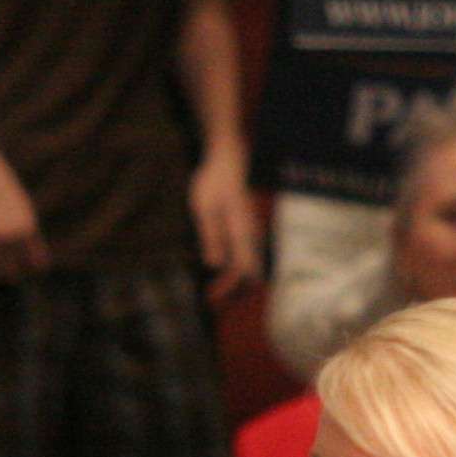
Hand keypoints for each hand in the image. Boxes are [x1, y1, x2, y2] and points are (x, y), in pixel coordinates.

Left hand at [189, 149, 262, 298]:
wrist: (228, 158)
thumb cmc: (214, 180)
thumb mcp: (204, 208)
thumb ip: (211, 235)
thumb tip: (214, 264)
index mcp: (242, 230)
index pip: (242, 268)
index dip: (229, 286)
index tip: (212, 297)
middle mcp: (251, 233)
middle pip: (248, 270)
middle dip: (232, 288)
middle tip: (212, 299)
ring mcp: (251, 230)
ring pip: (247, 262)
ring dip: (233, 279)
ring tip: (215, 291)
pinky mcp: (246, 227)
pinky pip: (244, 252)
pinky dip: (233, 266)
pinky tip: (220, 269)